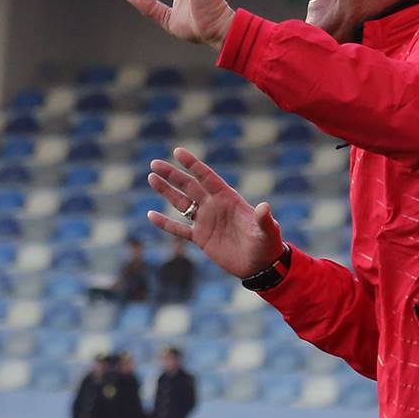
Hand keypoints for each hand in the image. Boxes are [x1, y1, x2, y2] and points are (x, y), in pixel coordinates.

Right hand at [146, 147, 284, 278]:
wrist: (260, 265)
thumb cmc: (267, 244)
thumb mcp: (268, 231)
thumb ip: (264, 219)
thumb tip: (265, 207)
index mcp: (229, 199)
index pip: (207, 177)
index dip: (193, 165)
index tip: (177, 151)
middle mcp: (215, 206)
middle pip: (189, 186)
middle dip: (172, 175)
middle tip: (154, 164)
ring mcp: (206, 221)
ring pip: (181, 203)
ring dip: (166, 192)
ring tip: (152, 178)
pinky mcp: (201, 238)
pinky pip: (179, 229)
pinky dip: (165, 223)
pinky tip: (151, 215)